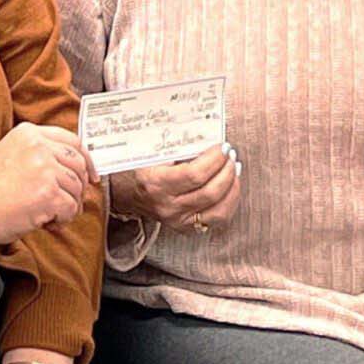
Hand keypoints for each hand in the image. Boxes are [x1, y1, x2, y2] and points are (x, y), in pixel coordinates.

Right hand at [0, 121, 91, 244]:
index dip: (86, 160)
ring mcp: (45, 169)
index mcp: (29, 133)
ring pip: (77, 187)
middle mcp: (39, 146)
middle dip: (79, 186)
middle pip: (78, 163)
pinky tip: (47, 222)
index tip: (90, 175)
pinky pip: (71, 207)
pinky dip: (63, 218)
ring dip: (69, 205)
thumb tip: (72, 171)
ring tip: (51, 214)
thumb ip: (39, 153)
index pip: (72, 140)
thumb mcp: (11, 154)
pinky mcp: (48, 193)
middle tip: (69, 202)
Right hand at [107, 142, 239, 231]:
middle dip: (226, 170)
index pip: (194, 175)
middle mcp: (168, 207)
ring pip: (219, 210)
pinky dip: (230, 201)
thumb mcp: (154, 152)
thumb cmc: (143, 168)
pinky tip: (231, 185)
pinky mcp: (188, 228)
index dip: (214, 160)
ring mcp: (179, 221)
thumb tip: (208, 135)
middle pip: (210, 193)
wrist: (130, 194)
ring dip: (232, 186)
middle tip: (230, 154)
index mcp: (156, 184)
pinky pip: (219, 219)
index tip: (222, 146)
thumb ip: (179, 145)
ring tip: (233, 168)